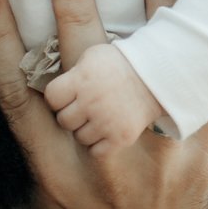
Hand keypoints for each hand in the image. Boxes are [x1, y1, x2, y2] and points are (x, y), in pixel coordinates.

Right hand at [0, 0, 207, 208]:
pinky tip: (203, 12)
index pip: (12, 93)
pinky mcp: (198, 158)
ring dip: (151, 19)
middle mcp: (94, 161)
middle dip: (71, 14)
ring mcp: (149, 158)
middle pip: (79, 75)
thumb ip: (11, 154)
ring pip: (147, 79)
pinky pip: (207, 97)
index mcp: (47, 170)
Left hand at [42, 43, 162, 155]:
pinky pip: (97, 152)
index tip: (66, 96)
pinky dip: (99, 145)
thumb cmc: (120, 64)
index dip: (57, 98)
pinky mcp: (121, 137)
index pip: (51, 98)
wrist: (156, 77)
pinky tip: (105, 132)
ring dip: (86, 130)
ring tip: (98, 118)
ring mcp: (107, 121)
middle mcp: (92, 102)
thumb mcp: (91, 57)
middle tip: (84, 108)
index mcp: (81, 80)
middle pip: (64, 120)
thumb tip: (54, 86)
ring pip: (80, 137)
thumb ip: (72, 73)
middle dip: (71, 115)